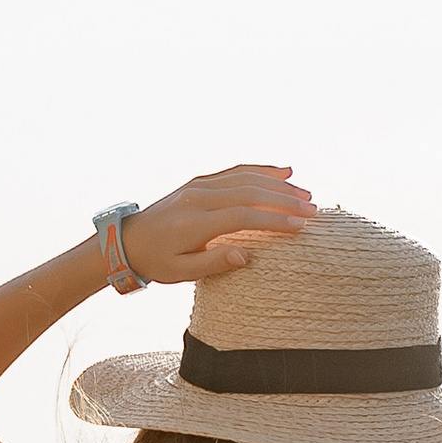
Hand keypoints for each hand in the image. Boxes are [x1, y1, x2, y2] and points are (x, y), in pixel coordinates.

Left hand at [117, 165, 314, 285]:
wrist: (128, 239)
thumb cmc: (157, 261)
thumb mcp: (180, 272)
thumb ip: (213, 263)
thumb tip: (246, 257)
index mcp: (194, 222)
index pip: (242, 217)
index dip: (273, 220)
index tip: (300, 227)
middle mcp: (198, 197)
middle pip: (249, 193)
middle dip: (284, 200)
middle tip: (313, 210)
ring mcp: (199, 185)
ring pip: (245, 178)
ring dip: (278, 185)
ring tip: (305, 194)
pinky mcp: (200, 180)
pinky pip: (234, 171)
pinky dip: (260, 170)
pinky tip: (283, 172)